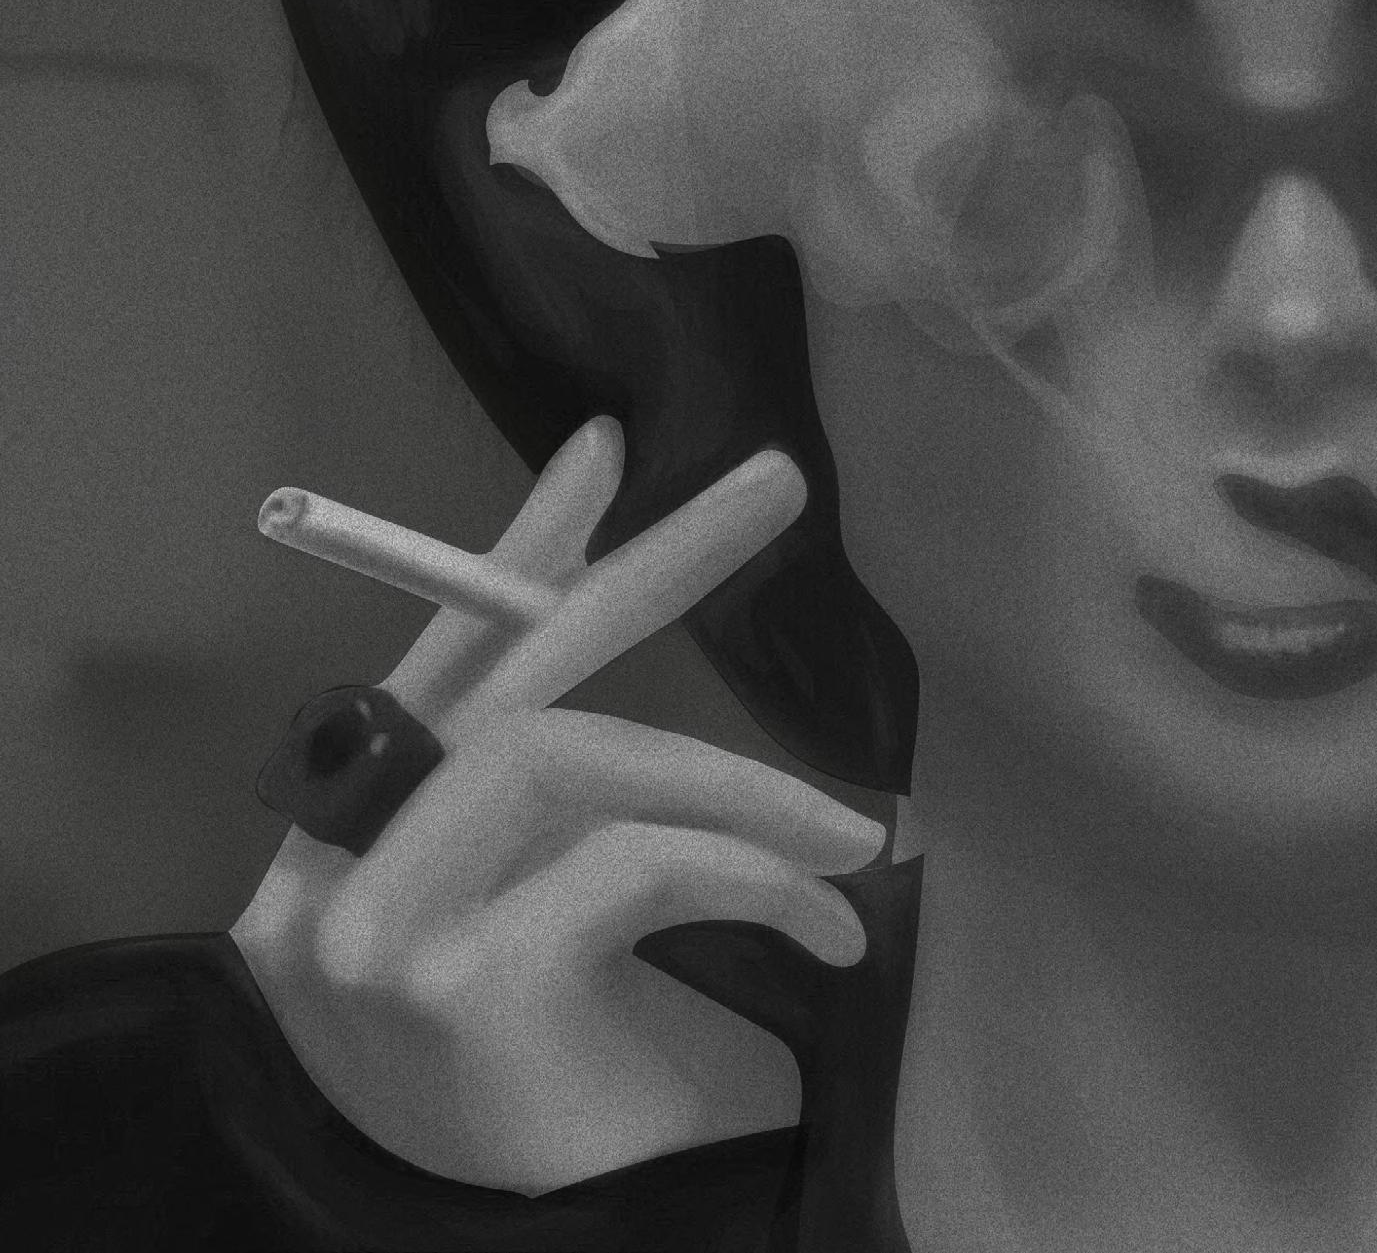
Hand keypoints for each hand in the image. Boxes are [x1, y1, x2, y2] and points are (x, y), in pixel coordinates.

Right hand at [230, 419, 884, 1194]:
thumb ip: (580, 825)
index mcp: (356, 846)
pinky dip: (759, 877)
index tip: (605, 452)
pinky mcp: (458, 982)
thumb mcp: (559, 941)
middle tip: (778, 482)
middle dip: (652, 564)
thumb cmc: (544, 1104)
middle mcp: (338, 872)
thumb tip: (702, 720)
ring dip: (745, 783)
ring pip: (581, 760)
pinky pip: (638, 866)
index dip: (520, 555)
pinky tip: (833, 931)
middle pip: (507, 672)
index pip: (443, 663)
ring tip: (858, 840)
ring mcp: (381, 926)